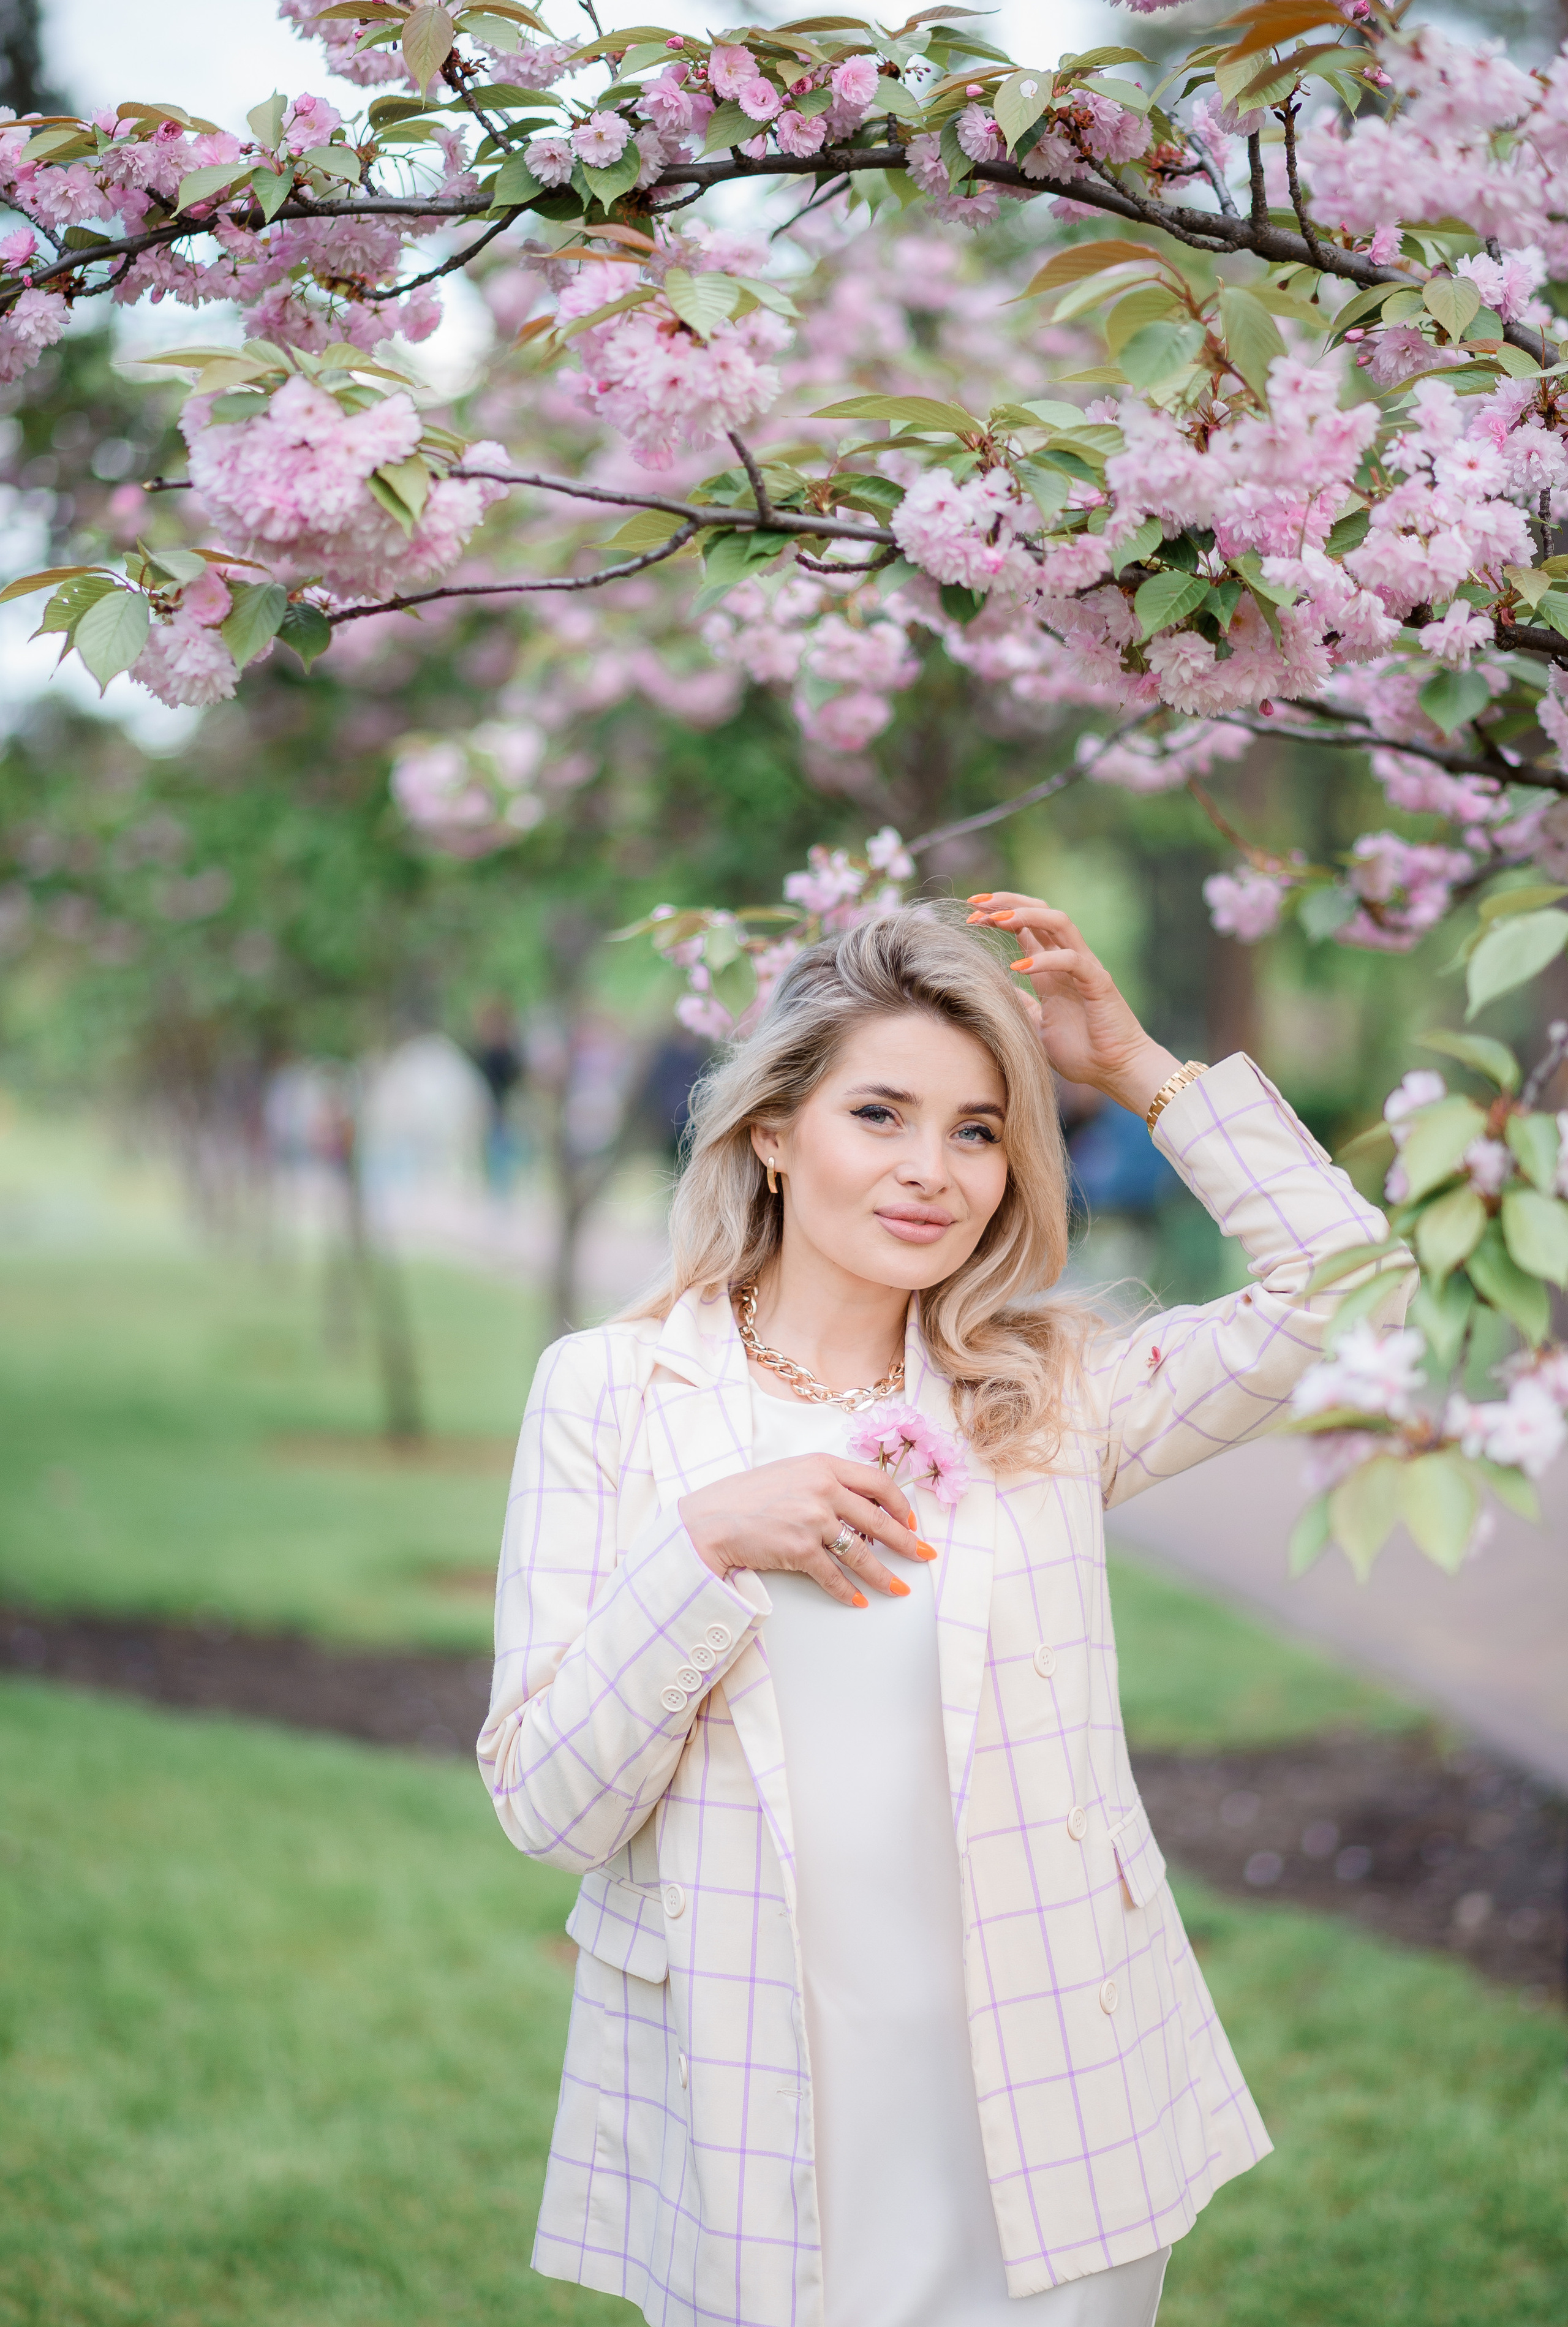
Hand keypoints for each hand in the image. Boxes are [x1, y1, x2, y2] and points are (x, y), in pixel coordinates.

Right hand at [679, 1454, 934, 1607]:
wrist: (712, 1518)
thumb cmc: (749, 1496)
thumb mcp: (792, 1473)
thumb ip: (826, 1482)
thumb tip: (862, 1506)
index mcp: (824, 1465)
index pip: (878, 1483)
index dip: (900, 1504)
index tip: (910, 1521)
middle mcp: (823, 1490)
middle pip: (879, 1520)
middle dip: (907, 1542)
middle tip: (924, 1556)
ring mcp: (812, 1520)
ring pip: (861, 1553)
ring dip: (885, 1575)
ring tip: (900, 1587)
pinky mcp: (799, 1549)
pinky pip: (833, 1575)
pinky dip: (847, 1591)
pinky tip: (858, 1601)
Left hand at [967, 891, 1179, 1115]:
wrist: (1117, 1072)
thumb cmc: (1082, 1052)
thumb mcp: (1037, 1027)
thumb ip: (1022, 1005)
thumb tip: (996, 991)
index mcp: (1053, 969)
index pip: (1026, 928)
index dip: (998, 916)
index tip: (969, 915)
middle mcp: (1069, 960)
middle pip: (1040, 913)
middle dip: (1007, 902)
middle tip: (975, 904)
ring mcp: (1086, 967)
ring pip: (1058, 922)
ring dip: (1026, 916)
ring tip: (996, 919)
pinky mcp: (1098, 983)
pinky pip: (1072, 960)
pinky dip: (1044, 959)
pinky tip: (1018, 966)